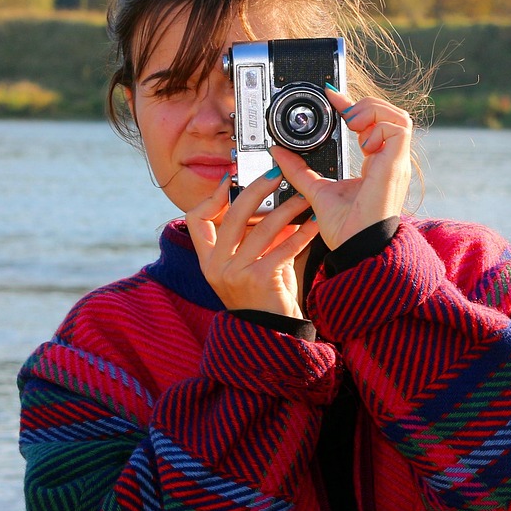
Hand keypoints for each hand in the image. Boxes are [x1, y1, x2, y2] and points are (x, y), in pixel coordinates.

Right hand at [184, 170, 321, 317]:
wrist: (272, 335)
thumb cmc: (263, 297)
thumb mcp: (249, 264)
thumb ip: (253, 237)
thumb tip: (270, 203)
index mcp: (208, 260)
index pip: (196, 219)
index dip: (212, 196)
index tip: (231, 179)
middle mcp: (216, 266)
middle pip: (232, 215)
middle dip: (256, 189)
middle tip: (275, 175)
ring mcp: (235, 274)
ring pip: (261, 228)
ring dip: (287, 209)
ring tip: (303, 198)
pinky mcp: (259, 280)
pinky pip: (283, 247)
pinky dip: (302, 233)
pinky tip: (314, 223)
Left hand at [270, 86, 412, 250]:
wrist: (355, 247)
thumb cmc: (345, 228)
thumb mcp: (316, 190)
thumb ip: (299, 170)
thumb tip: (279, 152)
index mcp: (376, 166)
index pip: (373, 125)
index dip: (354, 105)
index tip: (331, 96)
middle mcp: (389, 162)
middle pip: (391, 116)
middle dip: (366, 105)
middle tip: (342, 112)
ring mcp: (396, 163)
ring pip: (399, 118)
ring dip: (373, 112)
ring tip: (352, 123)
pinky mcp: (396, 165)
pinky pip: (399, 129)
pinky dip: (378, 126)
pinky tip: (361, 140)